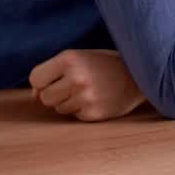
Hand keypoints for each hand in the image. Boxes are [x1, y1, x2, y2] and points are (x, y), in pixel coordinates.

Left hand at [29, 49, 146, 121]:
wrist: (140, 75)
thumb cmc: (105, 65)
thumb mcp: (80, 58)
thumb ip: (54, 72)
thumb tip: (34, 95)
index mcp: (69, 59)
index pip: (35, 78)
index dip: (41, 82)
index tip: (52, 81)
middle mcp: (75, 78)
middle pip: (44, 97)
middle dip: (54, 94)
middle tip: (72, 87)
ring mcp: (85, 97)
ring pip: (58, 108)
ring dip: (68, 102)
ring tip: (88, 91)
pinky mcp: (93, 113)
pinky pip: (74, 116)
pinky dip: (82, 110)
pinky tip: (96, 99)